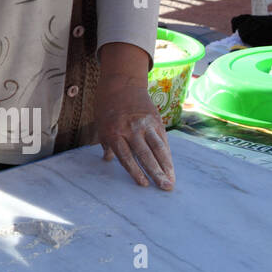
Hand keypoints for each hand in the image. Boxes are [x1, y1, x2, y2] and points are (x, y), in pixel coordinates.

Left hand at [95, 75, 175, 190]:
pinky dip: (167, 155)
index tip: (143, 185)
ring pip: (158, 148)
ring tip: (171, 182)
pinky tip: (171, 167)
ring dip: (166, 167)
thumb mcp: (101, 125)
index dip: (135, 171)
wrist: (121, 84)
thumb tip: (108, 160)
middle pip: (144, 154)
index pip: (125, 156)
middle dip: (155, 173)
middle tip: (164, 188)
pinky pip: (163, 140)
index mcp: (113, 132)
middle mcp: (130, 129)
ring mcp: (144, 124)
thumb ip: (106, 143)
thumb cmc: (107, 107)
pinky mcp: (156, 120)